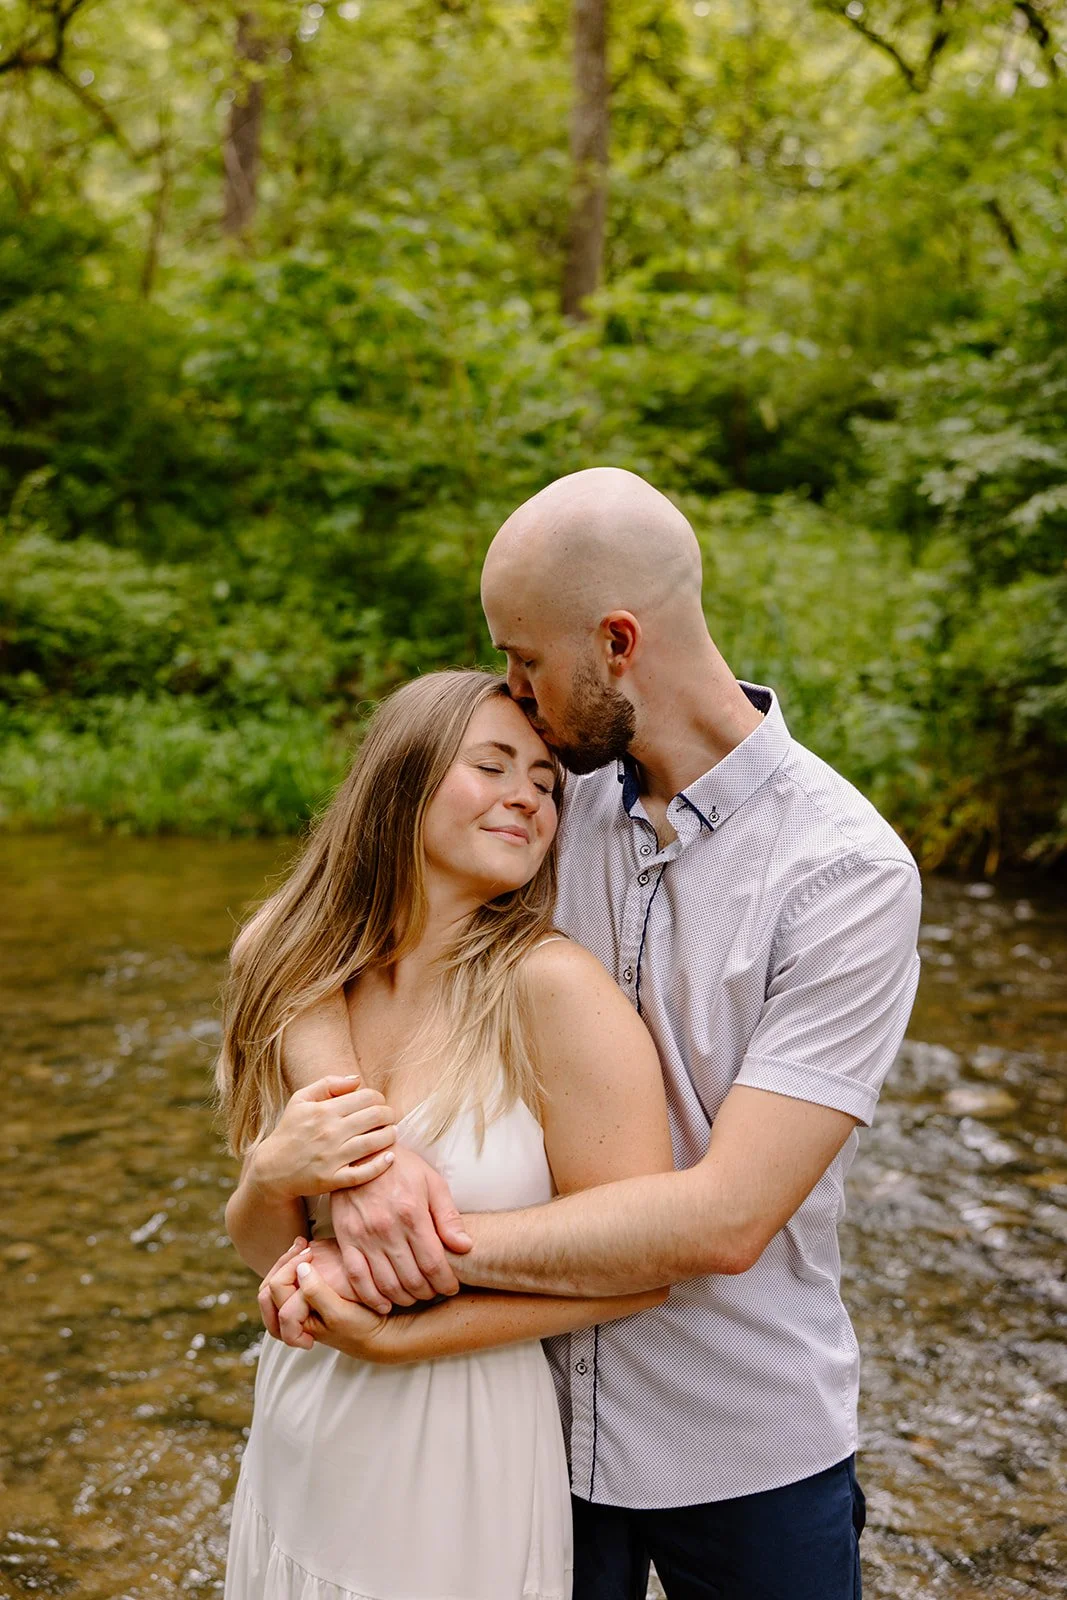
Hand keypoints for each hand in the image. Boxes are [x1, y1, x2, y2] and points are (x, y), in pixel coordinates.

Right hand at [253, 1076, 396, 1199]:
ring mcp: (331, 1157)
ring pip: (373, 1143)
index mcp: (323, 1111)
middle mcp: (329, 1133)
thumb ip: (327, 1084)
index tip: (379, 1104)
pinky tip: (390, 1157)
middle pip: (374, 1117)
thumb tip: (357, 1080)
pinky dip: (381, 1165)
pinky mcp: (332, 1180)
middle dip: (388, 1115)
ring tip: (392, 1133)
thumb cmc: (290, 1131)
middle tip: (389, 1118)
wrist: (272, 1169)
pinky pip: (364, 1173)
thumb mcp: (300, 1100)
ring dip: (390, 1136)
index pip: (366, 1097)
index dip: (379, 1098)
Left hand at [258, 1236, 355, 1346]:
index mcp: (293, 1325)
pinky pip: (288, 1284)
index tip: (311, 1253)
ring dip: (286, 1264)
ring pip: (275, 1285)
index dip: (290, 1268)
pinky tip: (309, 1253)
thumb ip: (316, 1293)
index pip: (277, 1291)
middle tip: (304, 1245)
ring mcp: (296, 1311)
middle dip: (284, 1263)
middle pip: (269, 1287)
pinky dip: (293, 1266)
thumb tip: (300, 1268)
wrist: (378, 1334)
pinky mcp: (305, 1303)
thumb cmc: (360, 1327)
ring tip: (303, 1247)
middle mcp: (289, 1321)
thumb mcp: (338, 1312)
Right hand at [330, 1145, 471, 1313]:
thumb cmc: (400, 1167)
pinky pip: (357, 1278)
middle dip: (428, 1292)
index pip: (433, 1263)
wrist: (360, 1154)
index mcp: (412, 1213)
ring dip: (404, 1298)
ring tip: (414, 1296)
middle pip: (412, 1279)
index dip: (445, 1282)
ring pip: (387, 1284)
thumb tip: (465, 1247)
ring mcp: (364, 1236)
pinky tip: (385, 1303)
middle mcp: (387, 1229)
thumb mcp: (432, 1182)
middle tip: (434, 1292)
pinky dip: (372, 1298)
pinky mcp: (345, 1240)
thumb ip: (448, 1217)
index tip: (451, 1287)